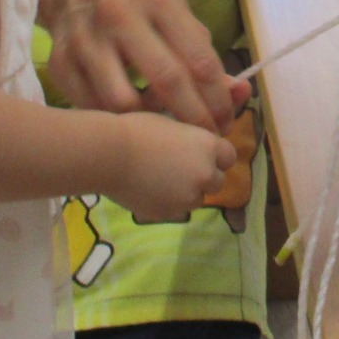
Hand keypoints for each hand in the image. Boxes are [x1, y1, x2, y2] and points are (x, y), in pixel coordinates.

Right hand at [47, 0, 247, 132]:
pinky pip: (93, 108)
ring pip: (123, 102)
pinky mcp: (59, 63)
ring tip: (162, 127)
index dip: (217, 100)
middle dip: (192, 117)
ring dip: (148, 124)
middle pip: (166, 80)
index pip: (199, 60)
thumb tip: (240, 94)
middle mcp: (120, 14)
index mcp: (159, 0)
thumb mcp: (175, 16)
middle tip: (205, 139)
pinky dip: (115, 121)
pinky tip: (128, 119)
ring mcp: (86, 39)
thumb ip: (204, 54)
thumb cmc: (139, 8)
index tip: (226, 123)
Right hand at [104, 113, 237, 224]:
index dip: (215, 157)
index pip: (229, 157)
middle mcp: (205, 174)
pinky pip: (176, 210)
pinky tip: (149, 190)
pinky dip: (167, 202)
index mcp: (208, 146)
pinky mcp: (168, 214)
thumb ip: (192, 139)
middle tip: (180, 169)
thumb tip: (197, 146)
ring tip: (161, 180)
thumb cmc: (136, 128)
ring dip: (186, 192)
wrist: (109, 154)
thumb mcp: (173, 124)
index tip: (201, 154)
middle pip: (217, 182)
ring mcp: (187, 197)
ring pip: (197, 199)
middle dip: (204, 177)